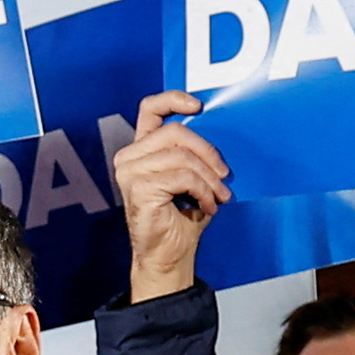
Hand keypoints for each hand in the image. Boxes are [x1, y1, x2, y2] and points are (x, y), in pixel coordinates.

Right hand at [114, 94, 227, 303]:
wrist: (169, 254)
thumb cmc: (180, 217)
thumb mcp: (192, 178)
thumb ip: (196, 154)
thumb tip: (222, 137)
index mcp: (142, 148)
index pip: (151, 109)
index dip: (174, 99)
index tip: (198, 106)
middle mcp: (130, 156)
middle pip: (175, 132)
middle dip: (208, 152)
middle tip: (225, 175)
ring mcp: (130, 172)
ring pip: (181, 156)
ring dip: (209, 178)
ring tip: (219, 196)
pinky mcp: (138, 189)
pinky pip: (182, 177)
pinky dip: (202, 191)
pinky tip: (208, 206)